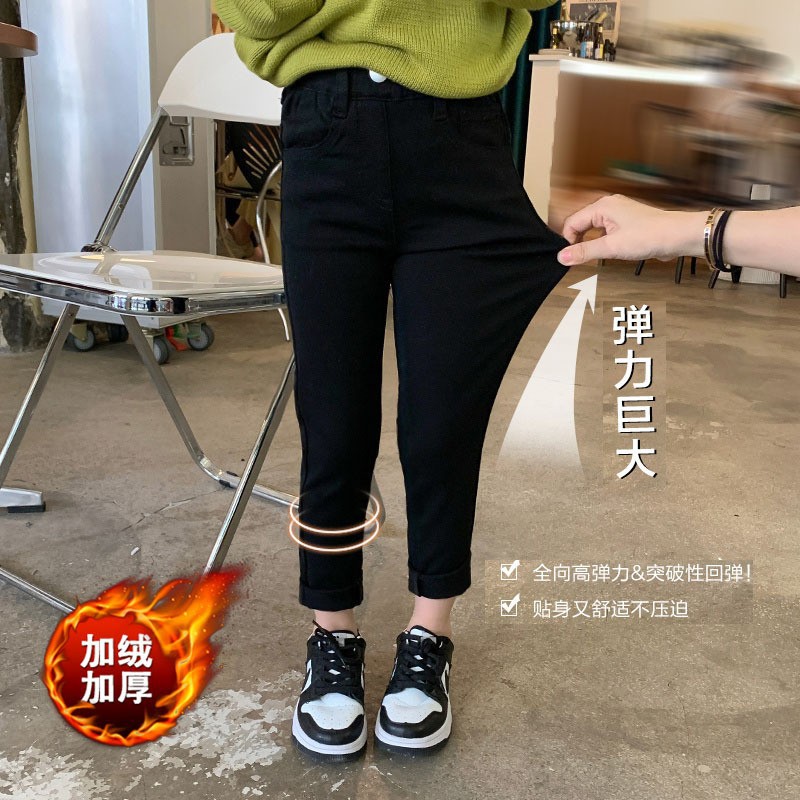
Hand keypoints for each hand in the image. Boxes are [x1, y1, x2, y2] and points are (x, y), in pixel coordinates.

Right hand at [557, 194, 703, 265]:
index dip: (568, 242)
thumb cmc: (650, 236)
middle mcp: (609, 206)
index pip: (572, 223)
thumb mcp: (612, 247)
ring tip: (591, 258)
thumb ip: (584, 252)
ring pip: (593, 228)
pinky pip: (605, 231)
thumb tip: (562, 257)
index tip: (569, 259)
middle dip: (577, 242)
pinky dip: (601, 242)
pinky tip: (607, 253)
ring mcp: (619, 213)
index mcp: (602, 207)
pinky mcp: (627, 222)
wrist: (678, 236)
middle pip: (581, 224)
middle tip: (578, 261)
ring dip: (590, 243)